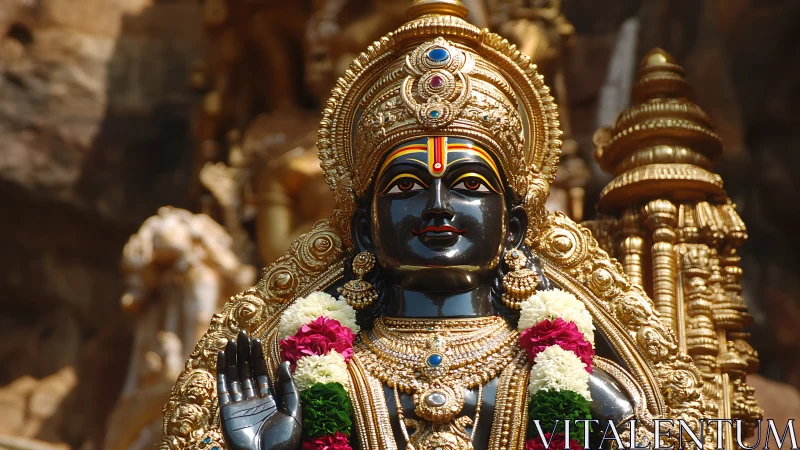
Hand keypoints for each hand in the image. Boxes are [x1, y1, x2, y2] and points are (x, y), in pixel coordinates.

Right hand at [217, 331, 301, 449]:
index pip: (262, 373)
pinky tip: (222, 356)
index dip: (258, 356)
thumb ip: (289, 387)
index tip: (256, 339)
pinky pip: (223, 387)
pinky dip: (222, 370)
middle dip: (244, 352)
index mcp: (270, 400)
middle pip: (247, 371)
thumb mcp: (294, 411)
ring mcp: (239, 405)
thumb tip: (284, 363)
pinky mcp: (227, 411)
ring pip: (235, 376)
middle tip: (242, 333)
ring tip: (232, 340)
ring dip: (233, 357)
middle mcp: (254, 401)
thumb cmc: (284, 441)